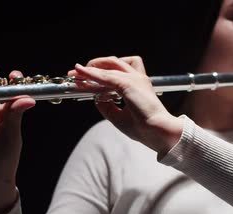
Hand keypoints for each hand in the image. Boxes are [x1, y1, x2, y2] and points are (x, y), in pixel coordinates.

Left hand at [68, 56, 183, 154]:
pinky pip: (105, 76)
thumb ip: (107, 106)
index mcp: (137, 84)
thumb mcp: (118, 116)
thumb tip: (95, 98)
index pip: (116, 70)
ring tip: (76, 73)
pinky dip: (91, 74)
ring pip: (108, 66)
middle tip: (76, 73)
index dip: (99, 71)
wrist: (156, 132)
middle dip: (93, 65)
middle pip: (112, 62)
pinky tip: (81, 74)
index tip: (83, 77)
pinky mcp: (128, 83)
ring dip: (90, 69)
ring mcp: (134, 78)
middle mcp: (137, 77)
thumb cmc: (143, 128)